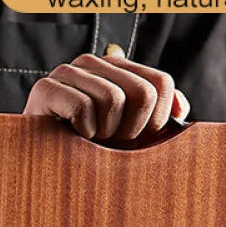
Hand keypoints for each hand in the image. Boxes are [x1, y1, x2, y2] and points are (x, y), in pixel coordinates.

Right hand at [23, 51, 189, 140]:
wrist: (49, 163)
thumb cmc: (96, 149)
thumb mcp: (135, 135)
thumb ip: (161, 118)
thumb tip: (180, 109)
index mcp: (120, 68)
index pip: (161, 83)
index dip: (157, 119)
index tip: (139, 136)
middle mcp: (95, 62)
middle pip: (143, 92)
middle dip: (134, 129)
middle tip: (113, 140)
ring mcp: (68, 72)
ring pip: (113, 100)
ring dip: (106, 133)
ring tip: (92, 138)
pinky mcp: (45, 88)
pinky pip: (82, 109)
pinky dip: (83, 132)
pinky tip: (74, 136)